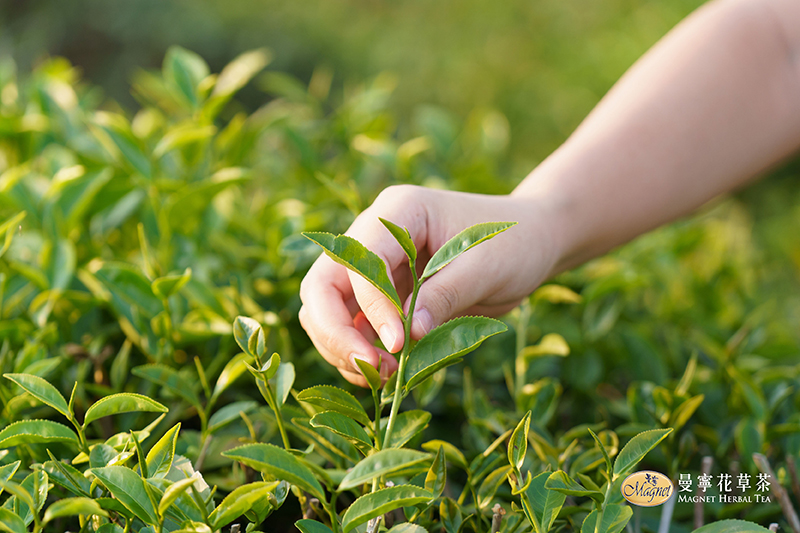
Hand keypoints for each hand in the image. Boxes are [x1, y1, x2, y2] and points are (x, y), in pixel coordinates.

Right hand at [298, 184, 559, 385]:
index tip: (398, 346)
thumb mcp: (486, 268)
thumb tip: (405, 337)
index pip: (360, 262)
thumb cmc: (514, 243)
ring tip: (385, 375)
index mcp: (397, 211)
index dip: (372, 307)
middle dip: (335, 332)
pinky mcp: (380, 293)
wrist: (530, 242)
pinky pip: (350, 325)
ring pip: (326, 309)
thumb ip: (444, 296)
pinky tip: (385, 373)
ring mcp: (373, 265)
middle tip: (373, 369)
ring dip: (343, 347)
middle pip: (322, 285)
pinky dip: (358, 352)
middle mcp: (373, 234)